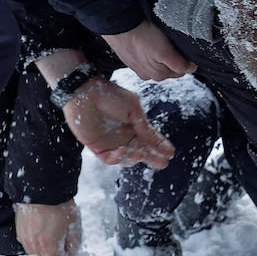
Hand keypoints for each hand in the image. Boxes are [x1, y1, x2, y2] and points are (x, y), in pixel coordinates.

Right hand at [14, 201, 81, 255]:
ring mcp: (25, 239)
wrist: (42, 187)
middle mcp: (34, 245)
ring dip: (45, 253)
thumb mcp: (74, 225)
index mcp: (48, 246)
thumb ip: (73, 246)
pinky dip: (37, 245)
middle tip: (64, 252)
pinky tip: (44, 234)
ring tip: (54, 239)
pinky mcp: (20, 233)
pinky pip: (29, 245)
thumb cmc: (60, 204)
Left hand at [60, 77, 174, 169]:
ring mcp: (112, 143)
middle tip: (163, 163)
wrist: (85, 92)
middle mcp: (125, 137)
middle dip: (152, 158)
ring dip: (136, 158)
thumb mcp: (132, 107)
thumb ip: (143, 125)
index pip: (150, 139)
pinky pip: (110, 159)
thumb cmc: (110, 95)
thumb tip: (155, 140)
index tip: (170, 152)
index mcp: (135, 126)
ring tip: (142, 154)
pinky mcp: (98, 148)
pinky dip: (118, 157)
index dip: (160, 146)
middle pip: (142, 152)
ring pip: (127, 158)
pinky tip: (123, 150)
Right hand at [102, 20, 193, 80]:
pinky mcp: (130, 58)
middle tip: (169, 42)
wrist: (119, 24)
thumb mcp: (165, 52)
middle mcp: (147, 75)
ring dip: (160, 53)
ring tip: (157, 39)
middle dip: (172, 56)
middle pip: (169, 67)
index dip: (184, 59)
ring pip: (158, 61)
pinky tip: (147, 40)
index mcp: (158, 75)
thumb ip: (179, 64)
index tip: (181, 47)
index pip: (181, 70)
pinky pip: (146, 55)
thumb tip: (191, 69)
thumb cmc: (141, 37)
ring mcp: (138, 66)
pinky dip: (149, 49)